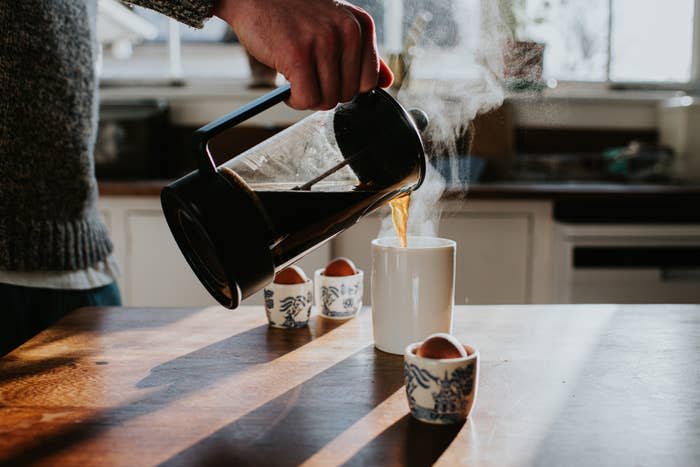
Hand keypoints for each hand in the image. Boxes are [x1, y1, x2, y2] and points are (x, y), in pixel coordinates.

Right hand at [215, 0, 392, 109]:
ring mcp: (324, 42)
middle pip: (347, 94)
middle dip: (324, 93)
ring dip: (307, 98)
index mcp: (361, 25)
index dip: (344, 87)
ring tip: (294, 78)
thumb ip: (363, 54)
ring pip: (327, 100)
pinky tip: (286, 84)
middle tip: (306, 77)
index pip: (368, 82)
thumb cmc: (292, 13)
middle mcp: (347, 31)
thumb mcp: (335, 25)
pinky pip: (306, 99)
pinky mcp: (298, 54)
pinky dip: (294, 100)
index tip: (325, 77)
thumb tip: (387, 82)